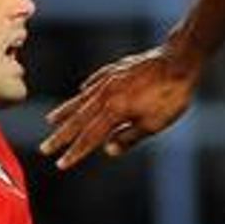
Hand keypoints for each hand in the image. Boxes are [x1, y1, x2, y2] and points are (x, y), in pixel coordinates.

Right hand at [39, 42, 200, 169]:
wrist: (180, 59)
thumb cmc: (170, 95)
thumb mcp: (154, 124)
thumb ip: (129, 137)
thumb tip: (107, 149)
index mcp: (114, 111)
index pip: (89, 137)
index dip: (75, 152)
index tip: (60, 164)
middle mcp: (107, 94)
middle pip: (79, 119)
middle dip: (61, 136)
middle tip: (44, 148)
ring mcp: (111, 79)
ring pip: (83, 98)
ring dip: (66, 111)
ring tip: (51, 120)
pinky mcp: (118, 68)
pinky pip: (96, 81)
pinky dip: (86, 89)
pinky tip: (81, 91)